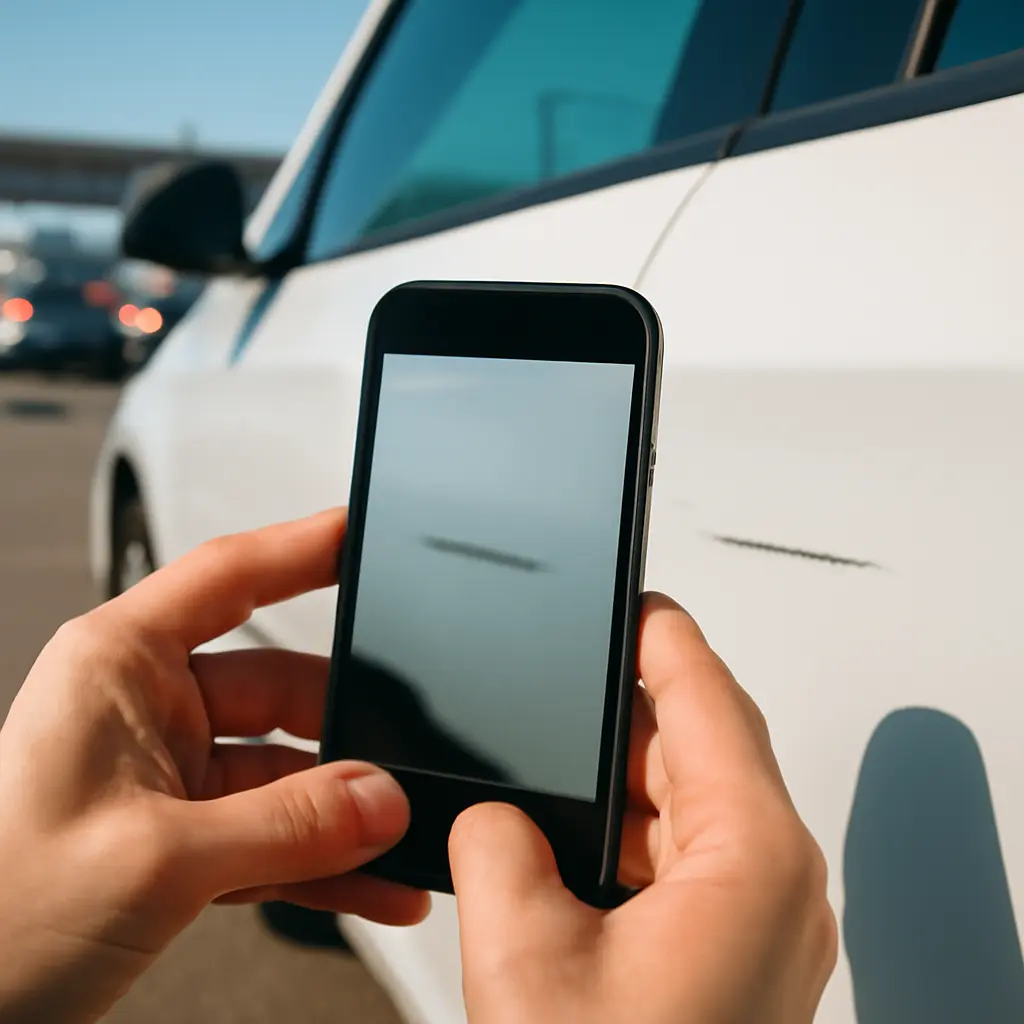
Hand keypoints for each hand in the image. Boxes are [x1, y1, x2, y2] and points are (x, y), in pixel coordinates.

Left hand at [0, 509, 426, 1023]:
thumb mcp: (156, 859)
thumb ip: (287, 825)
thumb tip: (381, 799)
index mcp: (117, 666)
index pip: (230, 576)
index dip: (304, 547)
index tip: (364, 535)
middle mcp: (145, 708)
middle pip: (282, 686)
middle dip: (346, 736)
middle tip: (400, 771)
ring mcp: (168, 774)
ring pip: (287, 771)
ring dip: (343, 814)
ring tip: (393, 841)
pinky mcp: (184, 838)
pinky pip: (276, 834)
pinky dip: (324, 862)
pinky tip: (370, 884)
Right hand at [450, 593, 836, 1023]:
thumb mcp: (523, 959)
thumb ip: (495, 848)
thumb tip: (493, 816)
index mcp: (754, 864)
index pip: (711, 700)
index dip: (664, 636)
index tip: (637, 601)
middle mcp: (779, 892)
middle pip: (709, 747)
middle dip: (632, 711)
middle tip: (572, 684)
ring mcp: (765, 929)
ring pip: (699, 806)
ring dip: (630, 783)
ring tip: (563, 768)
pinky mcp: (740, 959)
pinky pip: (693, 860)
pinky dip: (638, 836)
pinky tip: (581, 846)